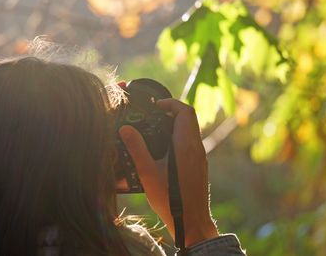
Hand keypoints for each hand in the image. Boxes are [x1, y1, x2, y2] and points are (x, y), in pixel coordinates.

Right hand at [119, 98, 218, 246]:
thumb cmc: (171, 200)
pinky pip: (190, 143)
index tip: (156, 105)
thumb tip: (125, 129)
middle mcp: (196, 148)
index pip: (185, 111)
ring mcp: (199, 157)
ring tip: (154, 132)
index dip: (171, 103)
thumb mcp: (148, 173)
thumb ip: (136, 149)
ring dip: (175, 125)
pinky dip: (178, 138)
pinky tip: (162, 151)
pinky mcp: (199, 165)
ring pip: (190, 130)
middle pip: (188, 118)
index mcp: (185, 145)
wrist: (192, 222)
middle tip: (152, 116)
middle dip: (171, 112)